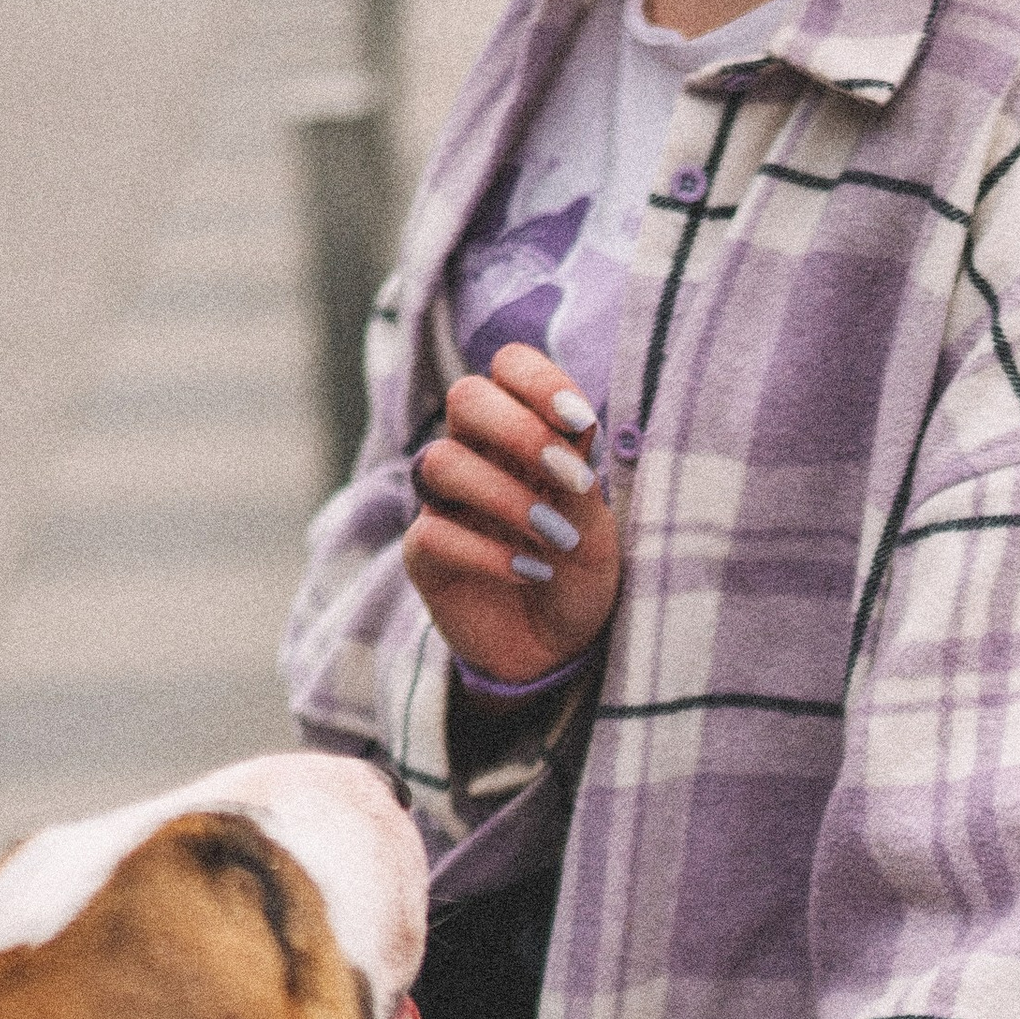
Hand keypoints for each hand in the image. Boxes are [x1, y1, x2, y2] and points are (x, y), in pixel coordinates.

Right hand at [404, 341, 623, 687]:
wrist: (558, 651)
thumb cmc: (577, 576)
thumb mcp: (594, 531)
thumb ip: (579, 478)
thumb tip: (575, 422)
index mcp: (520, 436)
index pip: (509, 367)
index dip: (538, 379)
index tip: (580, 419)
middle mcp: (476, 458)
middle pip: (465, 397)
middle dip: (519, 430)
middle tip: (568, 477)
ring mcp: (444, 504)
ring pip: (441, 462)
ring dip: (507, 497)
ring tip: (556, 539)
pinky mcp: (425, 556)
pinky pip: (434, 533)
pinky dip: (489, 553)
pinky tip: (531, 573)